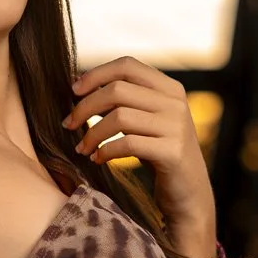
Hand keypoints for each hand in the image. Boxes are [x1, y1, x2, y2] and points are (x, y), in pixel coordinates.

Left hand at [63, 55, 215, 233]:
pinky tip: (97, 159)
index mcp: (169, 88)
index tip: (73, 91)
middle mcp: (175, 102)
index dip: (96, 74)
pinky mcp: (173, 152)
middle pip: (118, 90)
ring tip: (82, 148)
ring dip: (92, 133)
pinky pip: (128, 144)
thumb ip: (124, 102)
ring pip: (119, 116)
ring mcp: (176, 126)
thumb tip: (80, 87)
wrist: (189, 192)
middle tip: (68, 124)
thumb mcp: (144, 121)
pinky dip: (105, 151)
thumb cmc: (157, 154)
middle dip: (85, 107)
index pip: (127, 65)